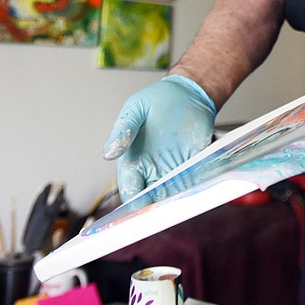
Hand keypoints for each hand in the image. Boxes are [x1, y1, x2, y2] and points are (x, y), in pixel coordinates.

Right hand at [102, 75, 216, 200]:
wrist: (187, 92)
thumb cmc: (157, 99)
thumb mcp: (135, 109)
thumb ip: (123, 130)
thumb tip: (108, 153)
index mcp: (133, 161)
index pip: (130, 191)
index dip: (132, 206)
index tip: (136, 212)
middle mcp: (153, 169)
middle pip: (151, 200)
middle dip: (154, 211)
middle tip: (160, 213)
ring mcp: (174, 168)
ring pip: (172, 195)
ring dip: (175, 202)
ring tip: (178, 204)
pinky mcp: (194, 164)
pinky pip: (193, 182)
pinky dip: (194, 189)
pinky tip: (196, 192)